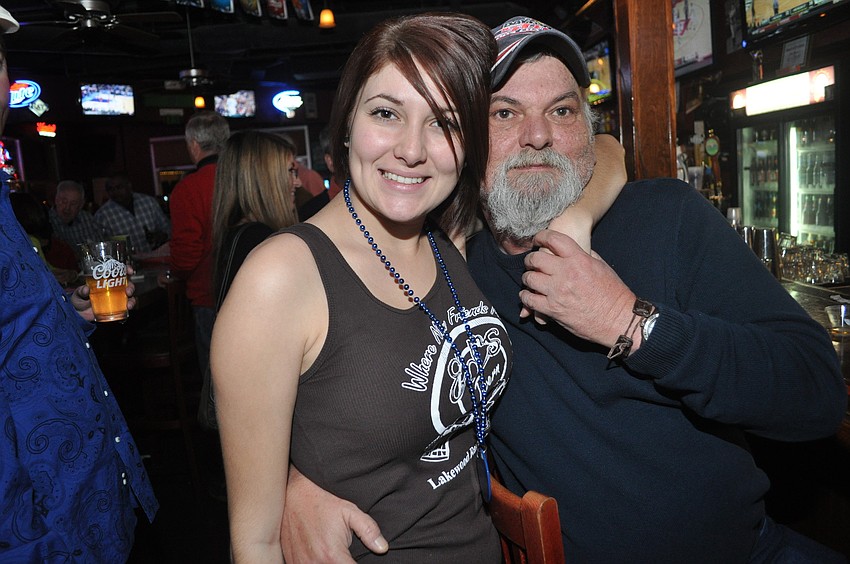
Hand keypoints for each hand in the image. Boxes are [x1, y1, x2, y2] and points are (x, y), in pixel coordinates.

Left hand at [71, 265, 136, 321]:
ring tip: (128, 302)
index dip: (125, 270)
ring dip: (131, 298)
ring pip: (129, 295)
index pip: (117, 272)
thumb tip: (86, 289)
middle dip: (131, 286)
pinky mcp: (117, 308)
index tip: (129, 271)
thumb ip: (81, 291)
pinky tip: (128, 308)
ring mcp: (116, 298)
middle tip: (128, 290)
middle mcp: (113, 288)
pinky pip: (127, 306)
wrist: (79, 316)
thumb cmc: (79, 301)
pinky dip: (130, 306)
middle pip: (127, 284)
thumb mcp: (78, 294)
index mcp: (105, 281)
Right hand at [281, 466, 387, 562]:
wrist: (292, 495)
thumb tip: (383, 548)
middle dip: (345, 563)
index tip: (358, 558)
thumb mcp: (349, 511)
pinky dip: (318, 562)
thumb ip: (369, 530)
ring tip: (334, 551)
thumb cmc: (322, 503)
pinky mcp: (293, 562)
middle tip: (347, 553)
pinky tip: (321, 553)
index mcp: (333, 556)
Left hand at [519, 229, 635, 346]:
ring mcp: (558, 292)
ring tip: (530, 280)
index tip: (537, 240)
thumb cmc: (613, 294)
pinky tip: (528, 296)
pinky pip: (529, 300)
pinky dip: (526, 297)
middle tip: (531, 263)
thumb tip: (568, 250)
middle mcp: (566, 273)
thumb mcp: (601, 266)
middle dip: (530, 260)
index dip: (541, 236)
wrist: (619, 320)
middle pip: (536, 259)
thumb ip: (583, 255)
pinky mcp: (553, 310)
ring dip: (527, 279)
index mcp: (580, 259)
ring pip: (529, 279)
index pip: (554, 239)